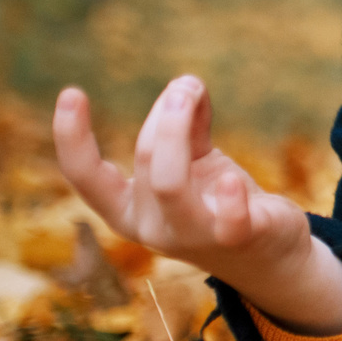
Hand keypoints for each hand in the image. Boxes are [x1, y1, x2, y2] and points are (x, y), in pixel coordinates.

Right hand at [54, 76, 341, 332]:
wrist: (271, 256)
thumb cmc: (220, 203)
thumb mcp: (196, 163)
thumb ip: (187, 128)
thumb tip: (185, 84)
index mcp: (130, 211)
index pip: (86, 178)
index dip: (71, 138)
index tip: (70, 92)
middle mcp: (154, 229)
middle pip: (148, 160)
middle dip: (166, 115)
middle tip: (185, 85)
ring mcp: (194, 237)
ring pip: (169, 185)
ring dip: (176, 132)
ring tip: (191, 93)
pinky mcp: (239, 239)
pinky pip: (227, 221)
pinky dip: (229, 199)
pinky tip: (231, 178)